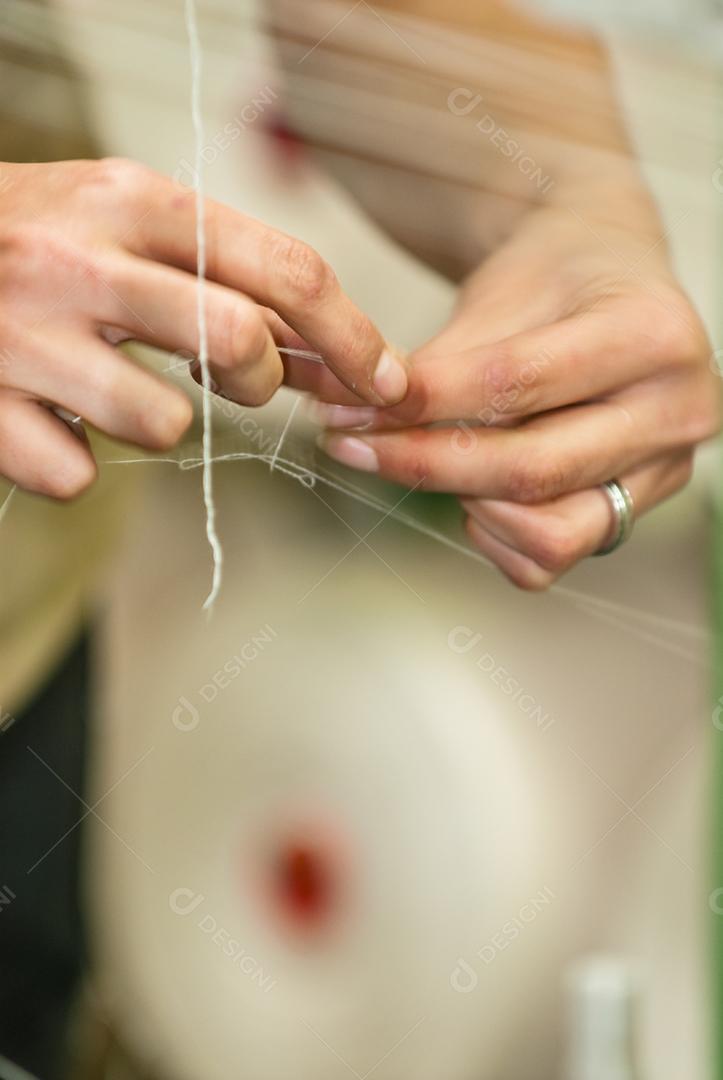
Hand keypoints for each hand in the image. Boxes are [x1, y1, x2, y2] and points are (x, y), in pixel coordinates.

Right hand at [0, 158, 404, 498]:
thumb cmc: (29, 239)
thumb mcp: (121, 222)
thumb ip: (217, 273)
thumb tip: (322, 349)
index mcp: (131, 199)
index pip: (283, 269)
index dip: (354, 337)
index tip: (390, 383)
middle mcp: (79, 258)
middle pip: (238, 342)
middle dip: (262, 381)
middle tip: (239, 381)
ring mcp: (23, 336)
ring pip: (164, 423)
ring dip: (159, 421)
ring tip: (109, 386)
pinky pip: (79, 475)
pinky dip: (75, 460)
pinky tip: (43, 415)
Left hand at [289, 202, 720, 588]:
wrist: (608, 277)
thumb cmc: (557, 276)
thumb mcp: (498, 292)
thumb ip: (438, 364)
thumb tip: (354, 413)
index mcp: (650, 335)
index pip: (515, 385)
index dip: (422, 403)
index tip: (350, 407)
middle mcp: (677, 410)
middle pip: (533, 470)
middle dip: (425, 464)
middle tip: (352, 446)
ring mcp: (665, 469)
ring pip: (550, 532)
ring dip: (466, 506)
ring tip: (422, 461)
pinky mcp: (638, 509)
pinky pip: (553, 559)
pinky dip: (497, 536)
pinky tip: (470, 491)